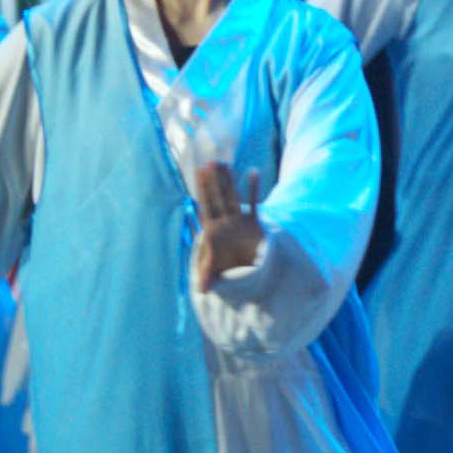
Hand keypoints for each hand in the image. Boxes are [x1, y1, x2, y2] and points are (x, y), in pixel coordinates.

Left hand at [189, 157, 267, 287]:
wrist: (243, 270)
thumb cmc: (225, 267)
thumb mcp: (216, 270)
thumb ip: (208, 275)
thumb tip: (200, 290)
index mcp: (212, 231)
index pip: (206, 206)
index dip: (202, 190)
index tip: (198, 174)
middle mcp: (224, 222)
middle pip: (218, 198)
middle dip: (214, 182)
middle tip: (210, 163)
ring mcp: (238, 220)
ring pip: (233, 197)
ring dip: (230, 181)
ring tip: (225, 164)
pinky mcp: (252, 223)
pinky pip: (254, 203)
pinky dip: (254, 189)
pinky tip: (253, 172)